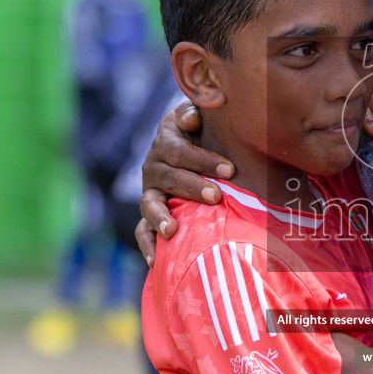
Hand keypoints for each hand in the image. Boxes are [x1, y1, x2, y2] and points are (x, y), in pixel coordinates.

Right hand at [134, 103, 235, 264]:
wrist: (192, 142)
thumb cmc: (204, 129)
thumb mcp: (199, 114)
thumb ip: (195, 111)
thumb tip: (193, 117)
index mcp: (166, 140)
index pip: (181, 151)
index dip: (204, 160)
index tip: (230, 169)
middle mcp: (153, 166)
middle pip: (169, 178)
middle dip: (192, 188)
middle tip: (216, 196)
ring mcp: (150, 191)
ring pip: (149, 205)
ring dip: (161, 218)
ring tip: (172, 231)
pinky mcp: (150, 213)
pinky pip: (142, 230)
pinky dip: (147, 245)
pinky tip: (156, 261)